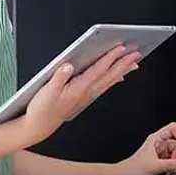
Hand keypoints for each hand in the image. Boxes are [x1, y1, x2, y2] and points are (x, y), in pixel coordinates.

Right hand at [19, 45, 139, 144]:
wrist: (39, 126)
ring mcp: (87, 95)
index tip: (121, 48)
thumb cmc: (42, 109)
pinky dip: (114, 79)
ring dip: (122, 71)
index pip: (98, 70)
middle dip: (123, 63)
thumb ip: (58, 78)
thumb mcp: (46, 92)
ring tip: (134, 62)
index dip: (110, 58)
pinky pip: (104, 86)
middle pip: (109, 75)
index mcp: (78, 88)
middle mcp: (86, 92)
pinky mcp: (85, 97)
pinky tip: (119, 76)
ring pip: (109, 81)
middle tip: (136, 52)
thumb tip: (68, 66)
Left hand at [119, 122, 175, 174]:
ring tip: (171, 173)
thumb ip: (172, 165)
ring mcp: (159, 156)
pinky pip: (171, 166)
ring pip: (175, 157)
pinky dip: (171, 173)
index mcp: (156, 140)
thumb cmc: (130, 169)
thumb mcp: (154, 166)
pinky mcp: (158, 165)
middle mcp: (158, 146)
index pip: (174, 129)